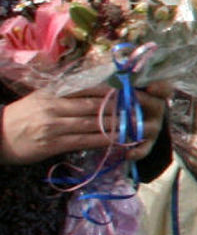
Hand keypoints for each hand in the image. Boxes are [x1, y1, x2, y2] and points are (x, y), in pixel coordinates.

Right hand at [2, 86, 134, 165]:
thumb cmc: (21, 116)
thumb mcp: (40, 97)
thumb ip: (65, 93)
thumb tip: (94, 91)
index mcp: (53, 93)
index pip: (88, 89)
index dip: (110, 92)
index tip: (128, 93)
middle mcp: (54, 107)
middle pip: (94, 106)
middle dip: (118, 108)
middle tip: (138, 109)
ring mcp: (54, 126)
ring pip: (91, 124)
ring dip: (115, 125)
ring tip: (133, 125)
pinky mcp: (53, 144)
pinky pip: (83, 142)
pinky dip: (101, 140)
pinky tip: (115, 140)